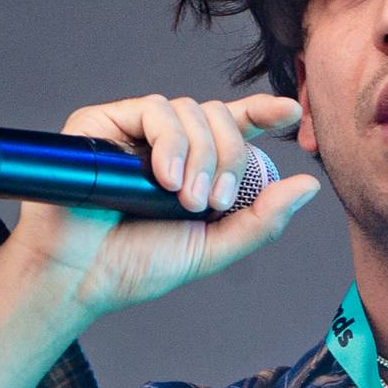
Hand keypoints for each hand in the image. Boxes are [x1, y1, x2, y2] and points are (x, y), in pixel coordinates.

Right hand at [4, 92, 321, 319]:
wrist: (79, 278)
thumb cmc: (136, 265)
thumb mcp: (212, 247)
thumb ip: (261, 220)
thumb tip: (308, 185)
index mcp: (196, 166)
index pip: (236, 125)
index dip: (264, 111)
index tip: (291, 112)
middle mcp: (168, 143)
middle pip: (219, 119)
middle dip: (228, 158)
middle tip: (211, 203)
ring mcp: (134, 130)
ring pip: (191, 111)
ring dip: (200, 156)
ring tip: (185, 200)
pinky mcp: (103, 122)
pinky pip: (153, 110)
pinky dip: (170, 141)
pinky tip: (164, 177)